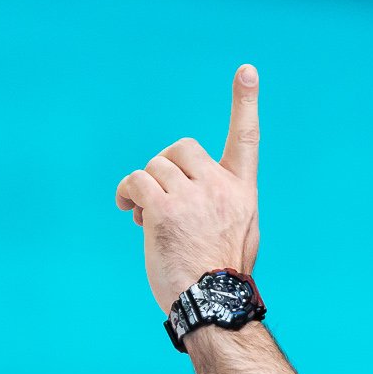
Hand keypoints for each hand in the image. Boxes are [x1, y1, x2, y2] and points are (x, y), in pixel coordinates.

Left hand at [114, 64, 262, 312]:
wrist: (211, 303)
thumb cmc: (219, 275)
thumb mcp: (238, 233)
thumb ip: (218, 203)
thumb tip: (184, 196)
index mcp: (242, 191)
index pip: (246, 138)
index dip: (245, 102)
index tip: (246, 70)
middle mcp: (220, 187)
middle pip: (182, 148)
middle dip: (164, 168)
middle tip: (158, 199)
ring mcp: (193, 196)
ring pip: (155, 167)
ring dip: (143, 187)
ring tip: (144, 217)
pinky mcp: (164, 209)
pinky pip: (137, 181)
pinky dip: (126, 193)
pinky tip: (128, 211)